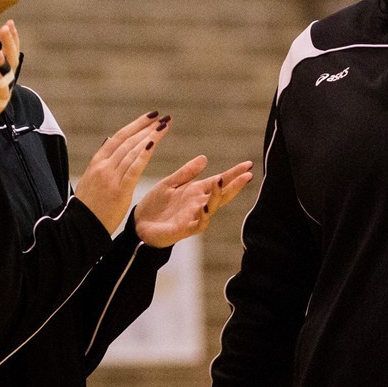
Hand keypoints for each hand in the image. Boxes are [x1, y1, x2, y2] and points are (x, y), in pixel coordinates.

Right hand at [75, 112, 169, 233]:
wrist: (79, 227)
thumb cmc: (88, 206)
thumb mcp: (90, 179)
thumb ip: (101, 161)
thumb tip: (108, 141)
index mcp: (96, 162)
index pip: (118, 137)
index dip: (135, 125)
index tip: (150, 117)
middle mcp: (103, 166)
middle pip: (127, 141)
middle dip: (146, 127)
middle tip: (162, 117)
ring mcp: (111, 178)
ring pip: (132, 151)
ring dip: (150, 137)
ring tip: (164, 126)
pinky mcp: (120, 190)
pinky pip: (133, 168)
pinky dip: (144, 154)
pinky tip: (154, 143)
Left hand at [135, 157, 254, 247]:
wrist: (139, 224)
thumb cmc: (155, 205)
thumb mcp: (170, 183)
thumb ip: (187, 172)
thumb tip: (204, 158)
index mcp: (196, 191)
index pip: (220, 180)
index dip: (234, 173)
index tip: (248, 164)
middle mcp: (199, 203)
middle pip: (222, 193)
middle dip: (235, 184)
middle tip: (248, 174)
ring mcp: (194, 216)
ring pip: (212, 206)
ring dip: (218, 195)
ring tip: (222, 182)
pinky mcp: (185, 229)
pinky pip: (199, 223)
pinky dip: (204, 215)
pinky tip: (207, 207)